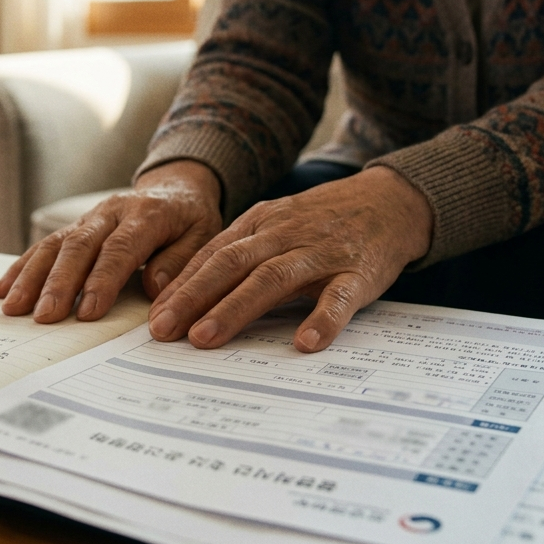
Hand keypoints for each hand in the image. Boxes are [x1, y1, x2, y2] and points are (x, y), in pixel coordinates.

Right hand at [0, 160, 223, 321]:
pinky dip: (22, 267)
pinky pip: (44, 244)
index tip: (88, 313)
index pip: (120, 249)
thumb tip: (155, 288)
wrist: (176, 187)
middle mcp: (111, 212)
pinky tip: (3, 289)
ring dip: (31, 277)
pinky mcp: (74, 226)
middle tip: (44, 316)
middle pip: (79, 246)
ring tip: (13, 307)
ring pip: (55, 244)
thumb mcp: (203, 235)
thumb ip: (181, 261)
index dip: (102, 280)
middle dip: (59, 283)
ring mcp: (88, 218)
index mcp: (147, 215)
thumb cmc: (190, 219)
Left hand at [147, 166, 432, 352]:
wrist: (390, 201)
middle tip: (162, 331)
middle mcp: (284, 234)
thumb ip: (239, 255)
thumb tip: (188, 296)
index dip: (180, 286)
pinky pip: (339, 297)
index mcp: (260, 224)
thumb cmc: (323, 223)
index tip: (153, 317)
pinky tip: (306, 342)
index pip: (211, 255)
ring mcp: (321, 252)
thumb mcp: (276, 226)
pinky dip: (322, 319)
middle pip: (230, 264)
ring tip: (205, 338)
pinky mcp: (358, 272)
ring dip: (235, 309)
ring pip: (272, 278)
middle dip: (192, 298)